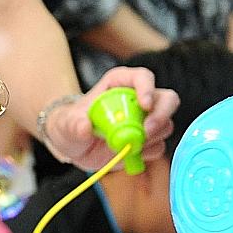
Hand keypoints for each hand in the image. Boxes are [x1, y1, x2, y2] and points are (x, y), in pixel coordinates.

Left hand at [45, 67, 179, 172]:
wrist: (75, 144)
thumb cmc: (71, 125)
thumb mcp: (65, 124)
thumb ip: (73, 124)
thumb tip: (85, 127)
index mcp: (120, 84)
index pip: (142, 77)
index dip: (147, 88)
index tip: (145, 105)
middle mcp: (139, 99)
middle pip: (167, 99)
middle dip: (161, 116)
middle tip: (146, 132)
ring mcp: (147, 120)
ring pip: (165, 124)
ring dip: (152, 138)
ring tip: (127, 147)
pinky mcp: (149, 140)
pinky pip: (158, 146)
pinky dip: (146, 153)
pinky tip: (128, 154)